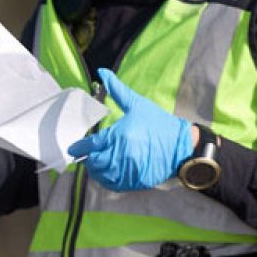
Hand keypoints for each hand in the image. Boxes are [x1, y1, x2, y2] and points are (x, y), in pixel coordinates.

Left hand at [66, 68, 192, 190]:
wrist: (183, 145)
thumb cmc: (159, 123)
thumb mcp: (138, 104)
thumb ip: (118, 91)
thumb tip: (103, 72)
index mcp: (121, 135)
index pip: (92, 145)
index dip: (80, 148)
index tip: (73, 149)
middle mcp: (123, 154)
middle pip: (94, 162)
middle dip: (87, 159)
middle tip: (85, 156)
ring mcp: (130, 169)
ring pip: (102, 175)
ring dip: (96, 170)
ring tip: (95, 164)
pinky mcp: (137, 180)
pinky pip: (115, 184)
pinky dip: (107, 181)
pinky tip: (106, 174)